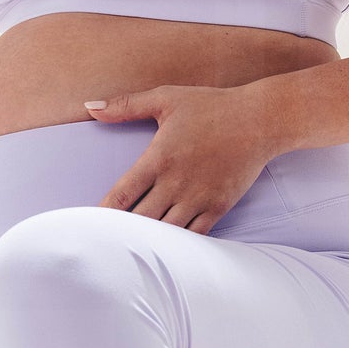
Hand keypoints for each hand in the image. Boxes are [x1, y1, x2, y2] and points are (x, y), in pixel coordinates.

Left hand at [83, 84, 275, 233]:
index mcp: (158, 159)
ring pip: (164, 232)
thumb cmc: (211, 106)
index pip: (120, 195)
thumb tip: (89, 107)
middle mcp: (176, 184)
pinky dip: (177, 245)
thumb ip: (125, 106)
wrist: (261, 120)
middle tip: (103, 242)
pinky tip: (164, 249)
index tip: (87, 223)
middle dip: (120, 232)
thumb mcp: (166, 98)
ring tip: (129, 250)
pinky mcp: (218, 207)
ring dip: (147, 241)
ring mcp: (198, 199)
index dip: (101, 213)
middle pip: (139, 220)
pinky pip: (192, 236)